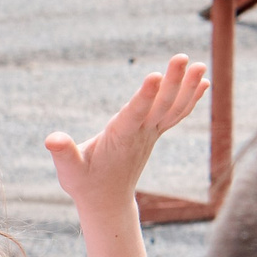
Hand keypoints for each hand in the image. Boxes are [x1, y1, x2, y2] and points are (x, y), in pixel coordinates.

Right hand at [46, 56, 208, 217]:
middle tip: (182, 56)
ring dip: (188, 86)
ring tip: (201, 64)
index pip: (135, 114)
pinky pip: (177, 114)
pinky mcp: (154, 133)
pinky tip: (203, 82)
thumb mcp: (69, 170)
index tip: (156, 75)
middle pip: (161, 105)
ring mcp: (151, 134)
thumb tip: (52, 139)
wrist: (107, 200)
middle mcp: (141, 134)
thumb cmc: (84, 183)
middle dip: (173, 81)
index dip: (145, 96)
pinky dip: (191, 98)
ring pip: (174, 108)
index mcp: (120, 138)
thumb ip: (63, 153)